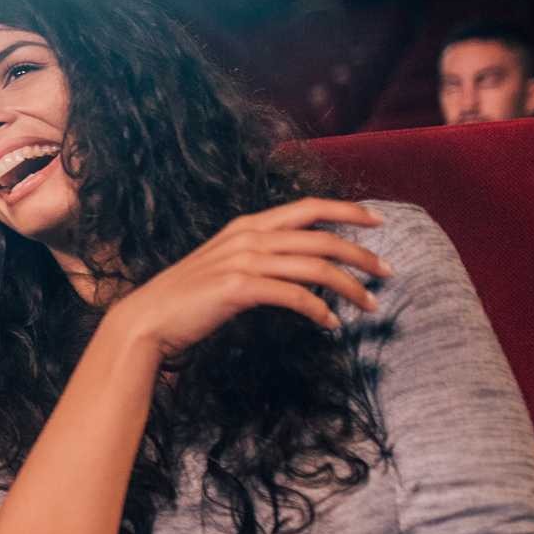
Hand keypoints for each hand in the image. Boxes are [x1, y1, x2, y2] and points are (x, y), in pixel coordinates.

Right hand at [103, 199, 388, 357]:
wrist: (146, 320)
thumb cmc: (185, 300)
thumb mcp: (223, 266)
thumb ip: (257, 259)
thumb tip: (296, 267)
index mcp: (246, 225)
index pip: (308, 207)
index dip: (348, 211)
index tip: (379, 222)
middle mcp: (248, 236)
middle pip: (321, 237)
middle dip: (362, 254)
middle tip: (388, 272)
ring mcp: (243, 261)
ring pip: (316, 267)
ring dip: (350, 287)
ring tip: (370, 306)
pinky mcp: (239, 288)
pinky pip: (295, 296)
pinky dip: (320, 311)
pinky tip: (331, 325)